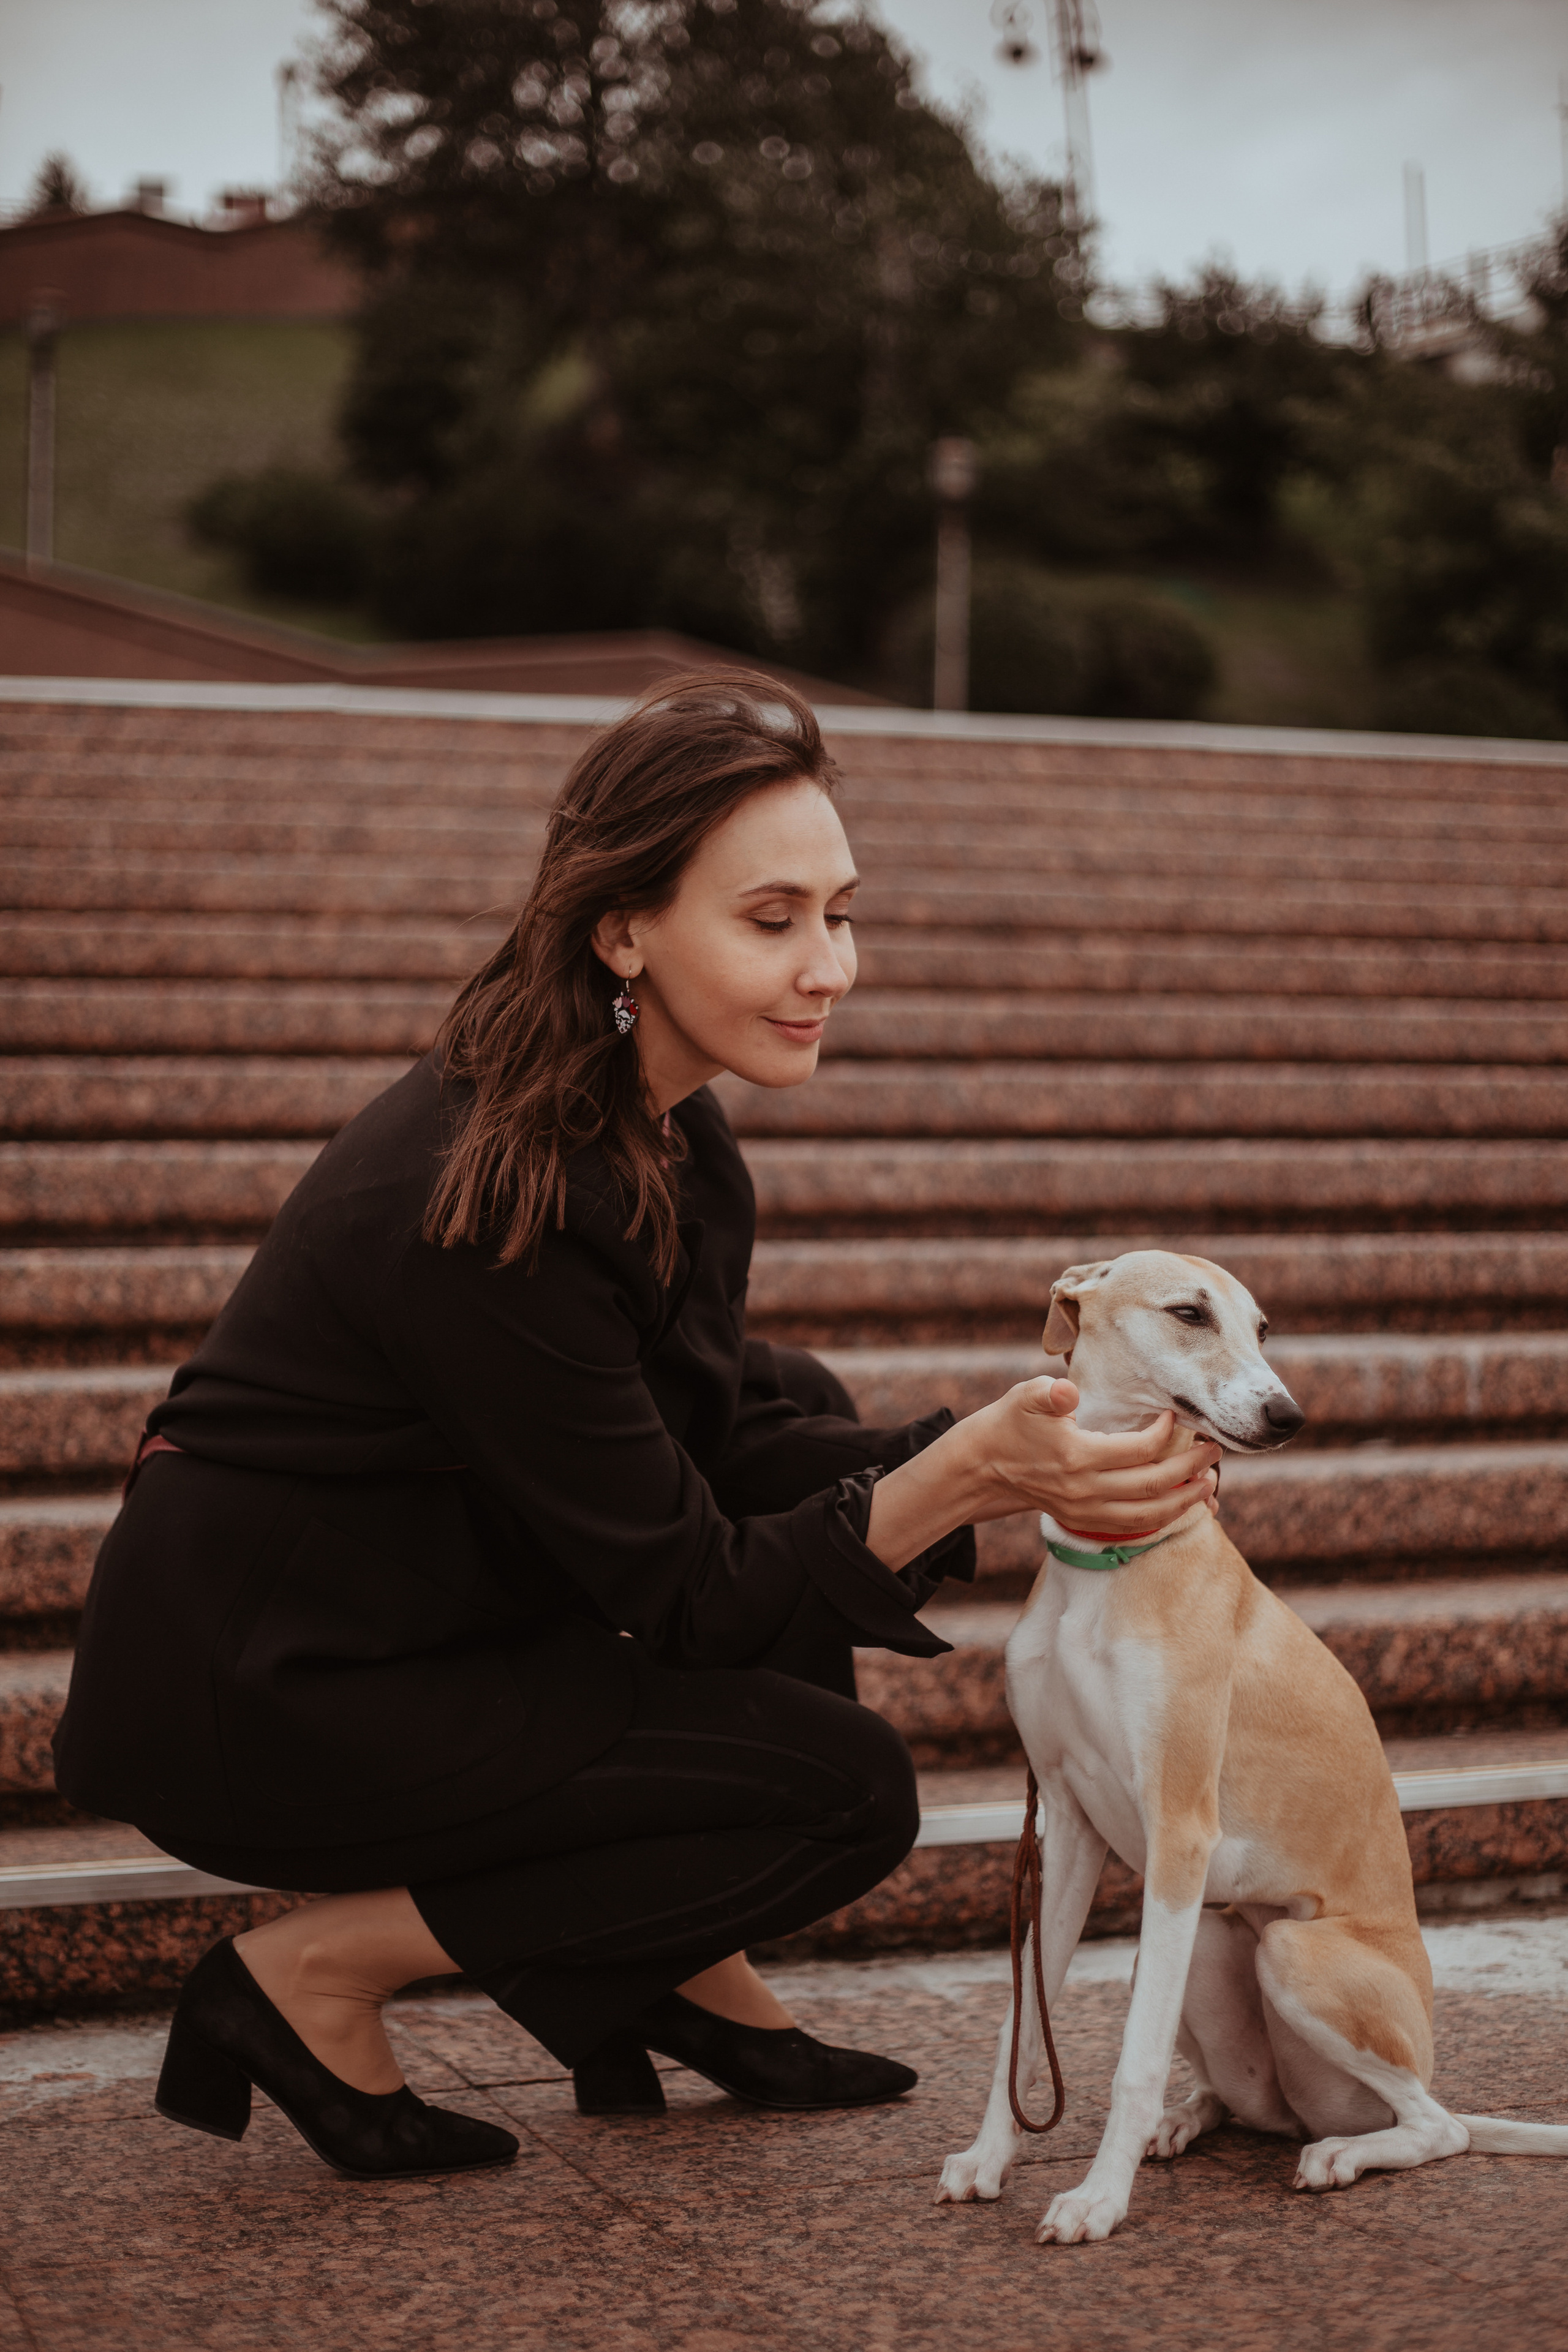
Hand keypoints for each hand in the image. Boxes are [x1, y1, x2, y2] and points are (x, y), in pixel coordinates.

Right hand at [960, 1378, 1219, 1534]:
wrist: (984, 1464)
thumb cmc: (1011, 1422)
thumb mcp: (1026, 1396)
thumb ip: (1050, 1393)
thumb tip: (1068, 1390)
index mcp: (1077, 1456)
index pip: (1139, 1450)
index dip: (1165, 1434)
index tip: (1176, 1417)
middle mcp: (1084, 1490)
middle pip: (1152, 1486)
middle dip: (1191, 1469)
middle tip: (1214, 1450)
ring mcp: (1084, 1510)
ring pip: (1147, 1516)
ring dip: (1183, 1502)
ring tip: (1209, 1483)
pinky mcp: (1082, 1520)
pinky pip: (1131, 1528)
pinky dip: (1160, 1520)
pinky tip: (1179, 1506)